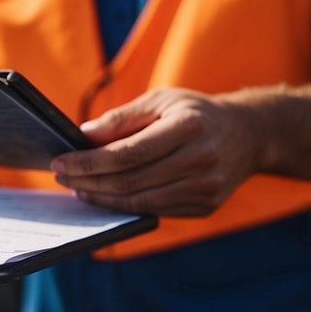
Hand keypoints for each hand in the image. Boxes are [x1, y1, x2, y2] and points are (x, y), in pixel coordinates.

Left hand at [50, 88, 262, 215]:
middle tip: (61, 177)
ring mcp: (205, 188)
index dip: (88, 162)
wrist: (250, 134)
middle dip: (87, 181)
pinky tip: (105, 196)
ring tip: (78, 188)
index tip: (60, 163)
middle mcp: (200, 161)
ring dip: (101, 198)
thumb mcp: (161, 100)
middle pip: (129, 181)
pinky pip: (154, 210)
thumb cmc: (196, 113)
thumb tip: (82, 136)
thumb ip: (121, 118)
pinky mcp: (205, 206)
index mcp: (189, 128)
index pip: (126, 154)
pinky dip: (124, 205)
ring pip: (138, 202)